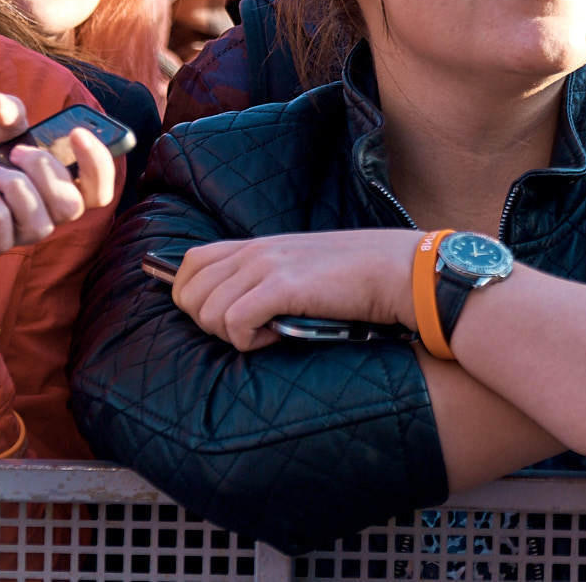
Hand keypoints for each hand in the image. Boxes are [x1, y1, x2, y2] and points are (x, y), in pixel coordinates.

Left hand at [0, 92, 118, 267]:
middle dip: (45, 169)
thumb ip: (7, 118)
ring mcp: (22, 233)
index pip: (99, 188)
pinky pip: (5, 232)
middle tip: (15, 151)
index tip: (77, 133)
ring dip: (16, 187)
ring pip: (42, 221)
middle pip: (72, 203)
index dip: (99, 163)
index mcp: (60, 187)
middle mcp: (48, 214)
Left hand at [170, 229, 418, 351]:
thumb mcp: (301, 266)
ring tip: (271, 329)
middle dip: (210, 324)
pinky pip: (235, 323)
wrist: (396, 271)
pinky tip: (278, 334)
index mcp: (256, 245)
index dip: (193, 297)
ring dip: (234, 334)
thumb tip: (235, 305)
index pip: (190, 264)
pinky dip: (250, 340)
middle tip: (249, 329)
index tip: (226, 316)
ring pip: (208, 313)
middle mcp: (255, 251)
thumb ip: (266, 276)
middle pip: (189, 294)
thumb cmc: (355, 276)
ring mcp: (267, 266)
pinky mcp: (283, 287)